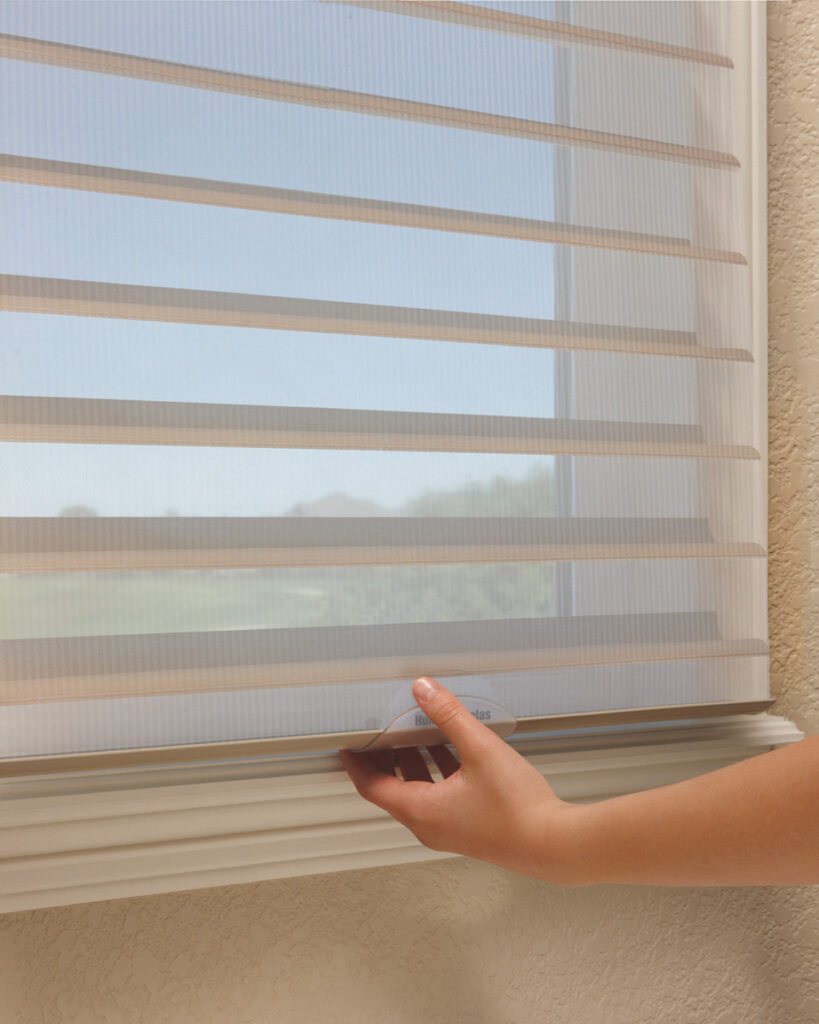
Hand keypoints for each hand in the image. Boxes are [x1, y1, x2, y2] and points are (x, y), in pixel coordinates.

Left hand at [341, 676, 582, 882]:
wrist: (555, 845)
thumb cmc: (518, 807)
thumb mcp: (480, 749)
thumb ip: (449, 715)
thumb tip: (423, 689)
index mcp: (422, 811)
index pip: (372, 787)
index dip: (356, 763)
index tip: (347, 744)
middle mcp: (430, 825)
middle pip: (392, 789)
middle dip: (383, 758)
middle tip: (378, 730)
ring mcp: (450, 830)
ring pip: (418, 792)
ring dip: (412, 763)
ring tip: (412, 731)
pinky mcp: (469, 828)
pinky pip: (439, 797)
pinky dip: (435, 773)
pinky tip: (450, 749)